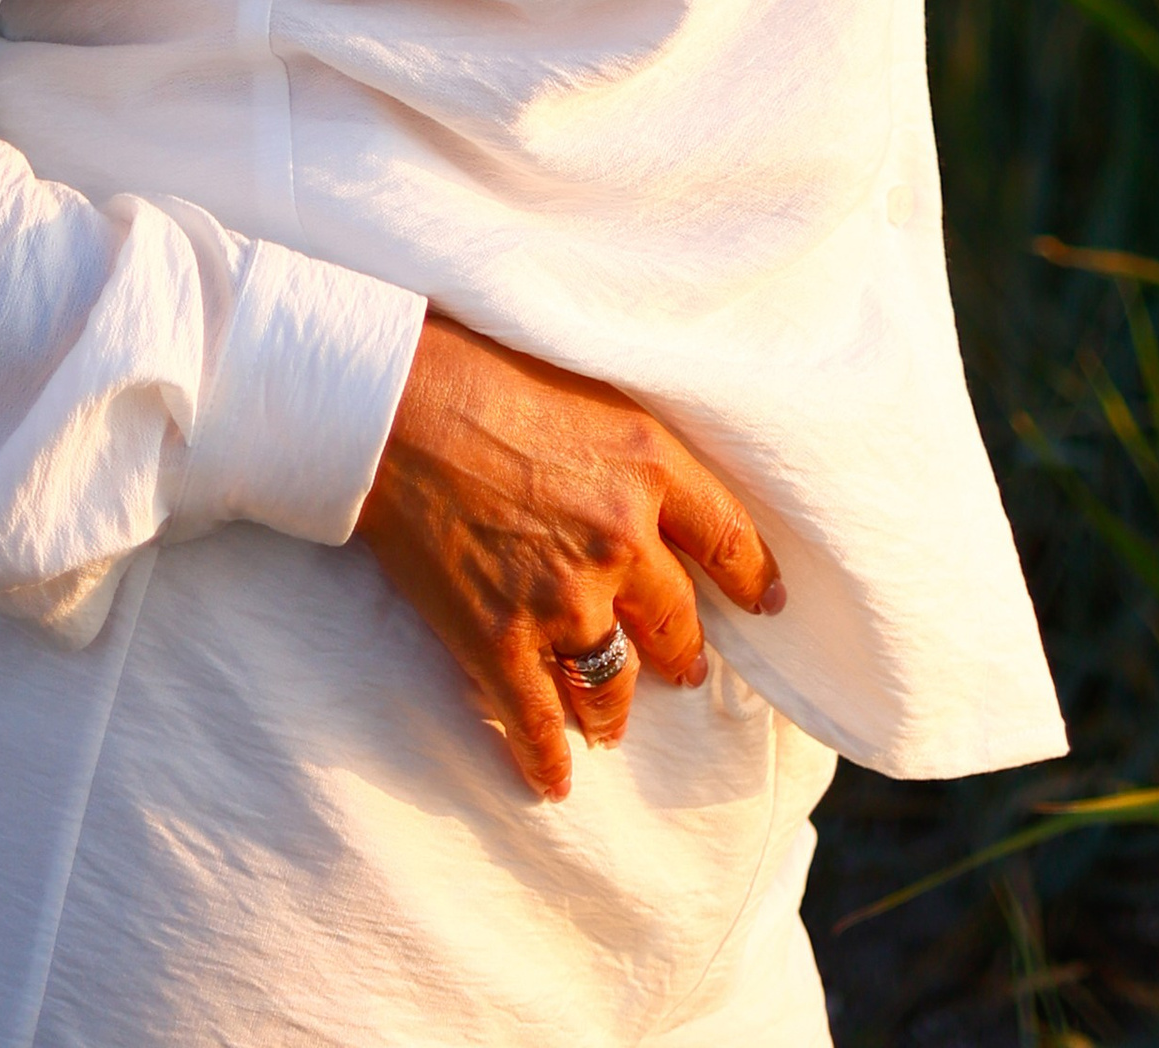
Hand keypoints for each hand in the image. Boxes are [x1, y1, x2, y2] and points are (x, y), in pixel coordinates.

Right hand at [353, 311, 785, 801]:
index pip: (729, 540)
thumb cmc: (486, 377)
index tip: (765, 604)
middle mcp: (621, 542)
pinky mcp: (499, 640)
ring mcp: (561, 599)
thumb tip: (662, 503)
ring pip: (613, 683)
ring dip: (617, 710)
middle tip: (683, 667)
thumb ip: (639, 457)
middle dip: (681, 654)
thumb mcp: (594, 396)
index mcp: (650, 470)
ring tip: (614, 722)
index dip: (753, 580)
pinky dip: (546, 759)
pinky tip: (554, 782)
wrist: (393, 404)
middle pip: (674, 623)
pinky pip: (537, 721)